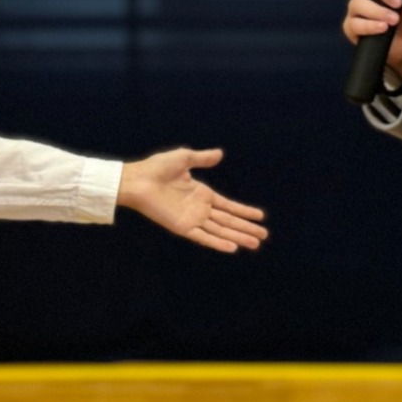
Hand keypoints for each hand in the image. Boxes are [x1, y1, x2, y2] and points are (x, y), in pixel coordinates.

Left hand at [118, 148, 268, 253]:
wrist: (137, 179)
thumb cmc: (156, 168)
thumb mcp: (184, 158)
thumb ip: (203, 158)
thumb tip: (220, 154)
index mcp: (202, 194)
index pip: (228, 206)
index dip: (244, 211)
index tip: (260, 216)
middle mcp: (200, 209)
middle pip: (228, 221)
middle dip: (246, 228)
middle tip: (264, 236)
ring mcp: (192, 219)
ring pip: (220, 231)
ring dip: (238, 237)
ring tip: (255, 244)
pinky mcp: (182, 227)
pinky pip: (203, 237)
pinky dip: (217, 243)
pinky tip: (232, 248)